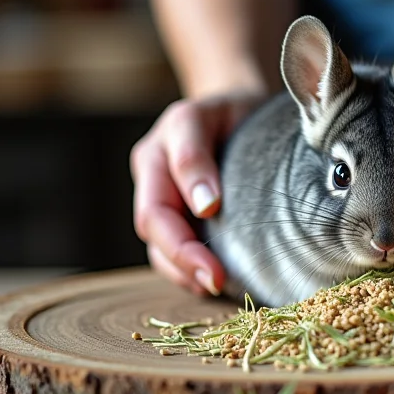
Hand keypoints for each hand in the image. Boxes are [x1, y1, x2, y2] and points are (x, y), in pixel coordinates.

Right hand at [130, 92, 261, 294]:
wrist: (239, 108)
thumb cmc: (229, 110)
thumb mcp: (210, 115)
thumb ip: (196, 155)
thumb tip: (205, 206)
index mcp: (157, 153)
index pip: (157, 203)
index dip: (180, 233)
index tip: (215, 252)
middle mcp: (154, 180)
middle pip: (155, 229)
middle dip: (183, 259)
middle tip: (217, 280)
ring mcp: (164, 201)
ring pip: (159, 248)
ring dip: (184, 273)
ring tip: (215, 286)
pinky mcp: (181, 219)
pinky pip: (174, 253)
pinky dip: (190, 272)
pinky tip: (213, 283)